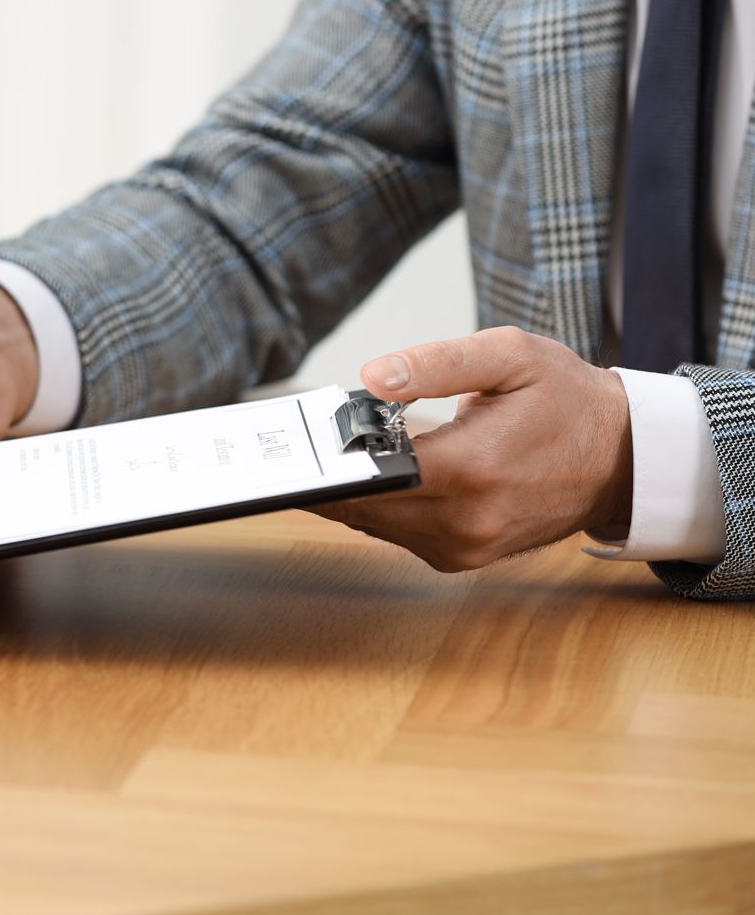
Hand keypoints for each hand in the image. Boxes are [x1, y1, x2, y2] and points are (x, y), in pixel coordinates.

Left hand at [310, 327, 632, 571]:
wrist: (623, 458)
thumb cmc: (567, 400)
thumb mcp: (511, 356)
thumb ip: (438, 363)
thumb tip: (373, 377)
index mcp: (473, 468)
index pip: (372, 473)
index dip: (328, 457)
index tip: (292, 443)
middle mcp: (467, 520)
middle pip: (362, 505)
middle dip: (327, 476)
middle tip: (293, 445)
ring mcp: (465, 547)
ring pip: (374, 524)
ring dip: (348, 493)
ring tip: (326, 455)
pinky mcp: (464, 558)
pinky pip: (397, 535)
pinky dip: (378, 508)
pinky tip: (368, 477)